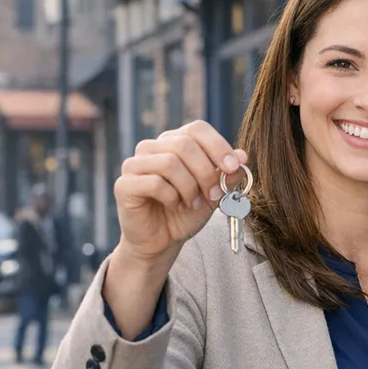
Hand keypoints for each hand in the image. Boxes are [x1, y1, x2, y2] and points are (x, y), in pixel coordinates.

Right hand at [114, 120, 246, 270]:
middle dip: (205, 172)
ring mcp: (134, 164)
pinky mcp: (124, 184)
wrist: (162, 240)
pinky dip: (172, 197)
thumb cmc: (187, 211)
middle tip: (213, 194)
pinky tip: (175, 206)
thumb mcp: (215, 192)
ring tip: (193, 203)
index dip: (218, 145)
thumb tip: (243, 155)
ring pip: (169, 162)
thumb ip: (228, 174)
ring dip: (189, 187)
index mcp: (174, 141)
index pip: (197, 128)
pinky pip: (154, 183)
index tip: (233, 167)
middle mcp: (151, 147)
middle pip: (184, 144)